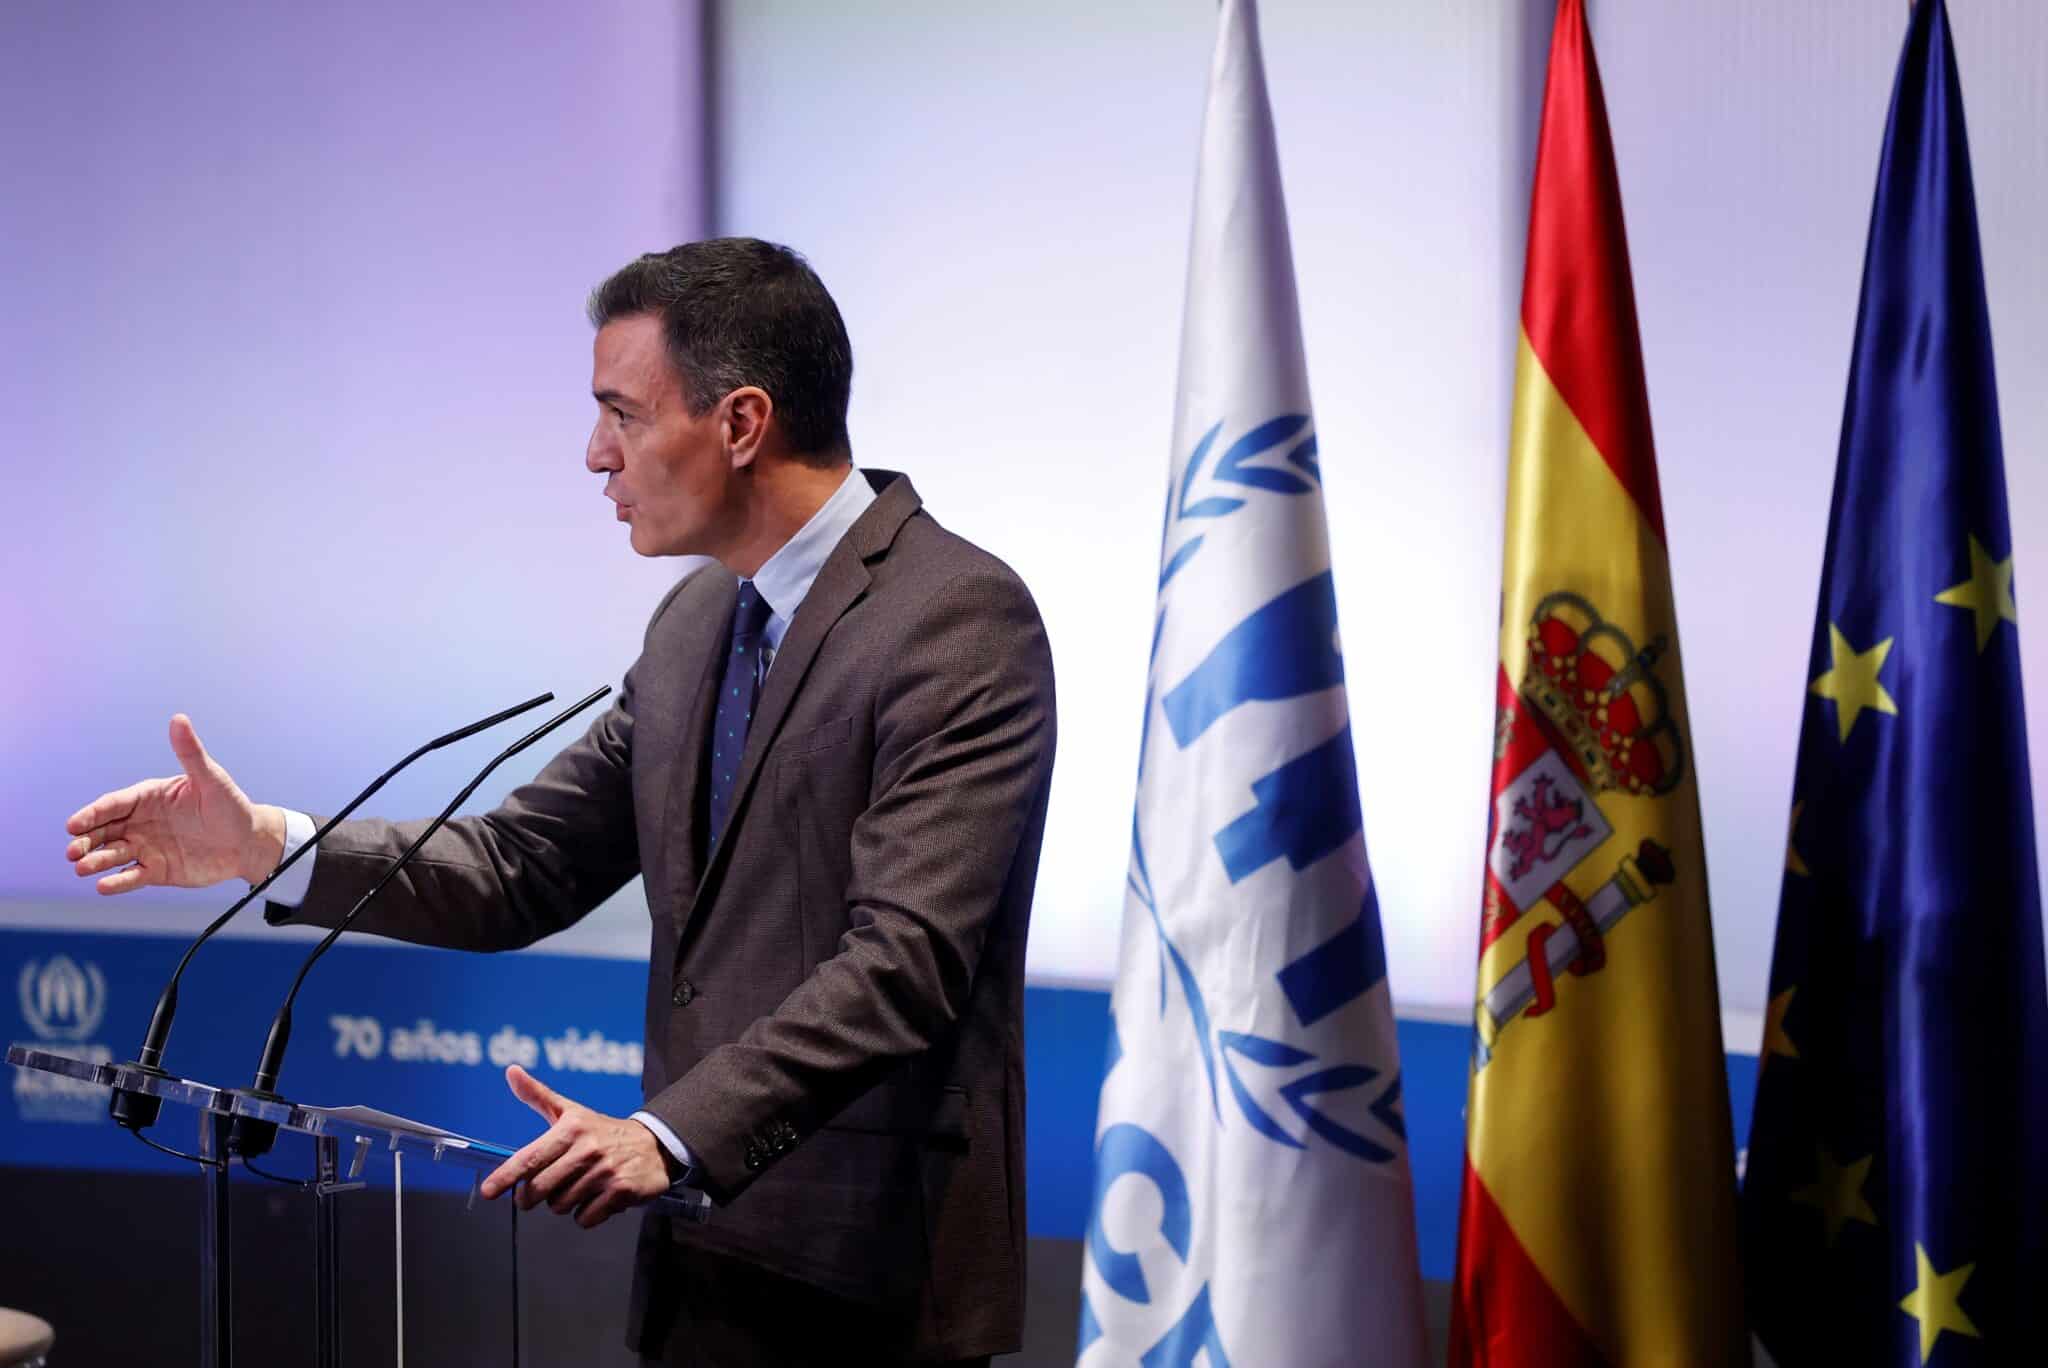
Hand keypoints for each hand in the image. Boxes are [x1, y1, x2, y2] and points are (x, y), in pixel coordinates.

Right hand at [64, 714, 284, 893]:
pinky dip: (118, 882)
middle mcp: (141, 822)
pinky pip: (132, 877)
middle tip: (72, 851)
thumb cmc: (230, 805)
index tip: (74, 824)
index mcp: (148, 797)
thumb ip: (191, 753)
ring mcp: (146, 847)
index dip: (93, 814)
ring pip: (113, 854)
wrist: (248, 841)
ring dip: (96, 861)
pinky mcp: (156, 870)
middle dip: (85, 840)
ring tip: (82, 868)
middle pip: (105, 831)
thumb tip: (179, 719)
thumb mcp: (211, 778)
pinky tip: (104, 887)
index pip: (113, 805)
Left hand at [480, 1066, 674, 1228]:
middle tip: (542, 1190)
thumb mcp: (571, 1111)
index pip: (531, 1157)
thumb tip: (511, 1071)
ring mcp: (606, 1171)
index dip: (506, 1176)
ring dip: (564, 1203)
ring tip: (579, 1186)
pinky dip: (586, 1215)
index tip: (488, 1191)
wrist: (654, 1144)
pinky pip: (585, 1218)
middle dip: (534, 1196)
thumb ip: (538, 1094)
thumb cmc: (602, 1131)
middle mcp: (588, 1149)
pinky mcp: (621, 1191)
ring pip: (561, 1206)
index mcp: (571, 1128)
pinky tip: (597, 1198)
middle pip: (540, 1189)